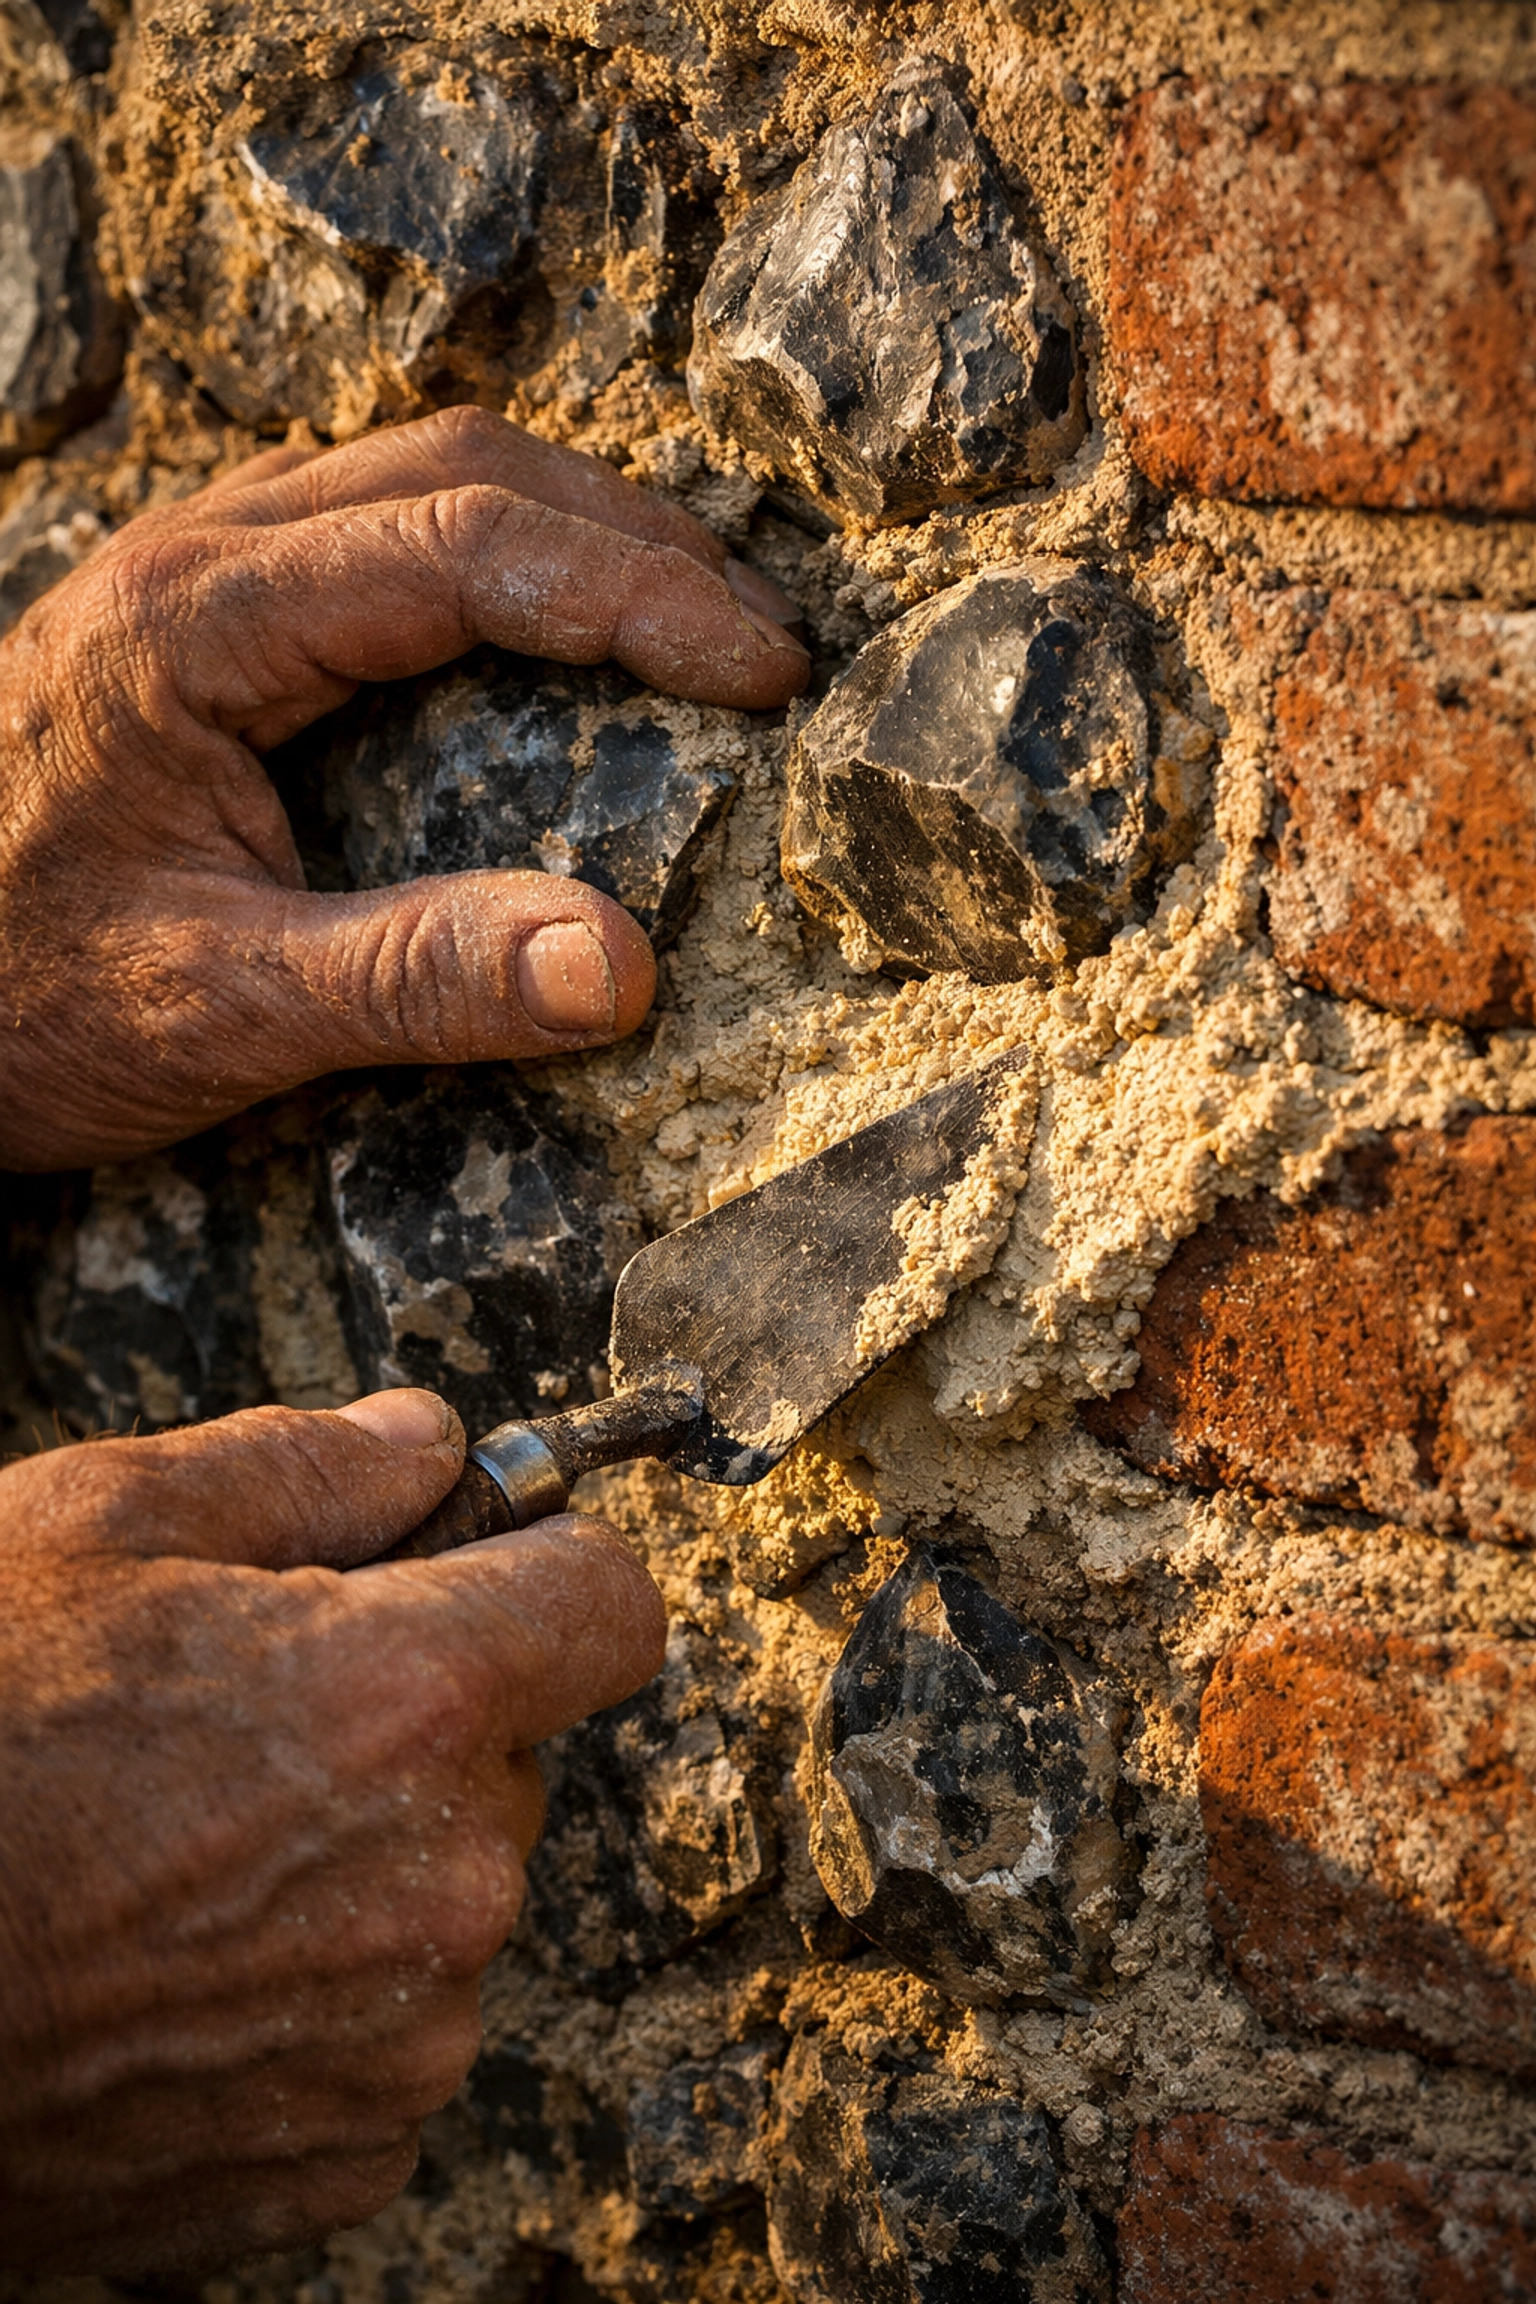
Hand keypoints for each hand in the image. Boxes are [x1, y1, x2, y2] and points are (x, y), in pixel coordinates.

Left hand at [0, 405, 807, 1169]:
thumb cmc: (15, 1002)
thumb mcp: (217, 1011)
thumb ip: (416, 984)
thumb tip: (624, 970)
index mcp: (193, 622)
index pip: (466, 547)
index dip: (637, 597)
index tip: (764, 675)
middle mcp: (195, 557)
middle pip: (463, 467)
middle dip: (636, 541)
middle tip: (765, 642)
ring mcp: (197, 572)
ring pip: (426, 476)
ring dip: (579, 530)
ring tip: (699, 624)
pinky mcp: (207, 617)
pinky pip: (383, 530)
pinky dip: (506, 559)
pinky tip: (561, 634)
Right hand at [0, 1384, 664, 2274]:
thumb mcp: (95, 1529)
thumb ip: (302, 1465)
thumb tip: (426, 1442)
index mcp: (410, 1701)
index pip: (611, 1604)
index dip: (541, 1568)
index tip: (482, 1573)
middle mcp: (446, 1880)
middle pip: (510, 1755)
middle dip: (414, 1724)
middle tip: (252, 1723)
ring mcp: (403, 2035)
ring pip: (448, 1895)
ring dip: (365, 1865)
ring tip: (191, 1855)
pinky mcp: (345, 2152)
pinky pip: (392, 2031)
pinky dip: (319, 1997)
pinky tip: (187, 1968)